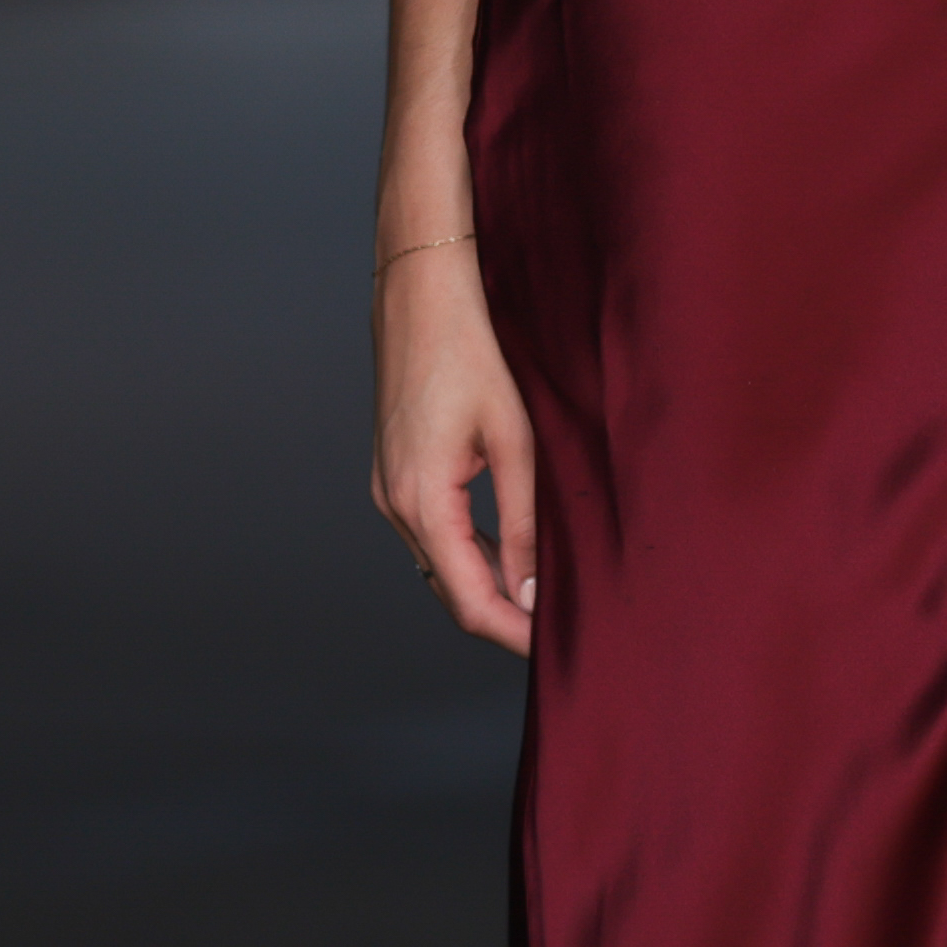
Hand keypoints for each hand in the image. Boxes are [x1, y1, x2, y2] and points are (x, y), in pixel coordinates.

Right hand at [374, 239, 543, 650]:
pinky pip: (432, 538)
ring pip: (440, 568)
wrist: (421, 297)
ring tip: (542, 600)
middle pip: (451, 592)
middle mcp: (395, 506)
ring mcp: (388, 492)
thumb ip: (524, 523)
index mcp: (422, 502)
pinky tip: (508, 558)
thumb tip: (531, 590)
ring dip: (487, 590)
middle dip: (503, 618)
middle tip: (558, 631)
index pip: (468, 599)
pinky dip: (469, 558)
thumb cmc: (471, 355)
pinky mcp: (393, 477)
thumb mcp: (514, 441)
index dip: (512, 632)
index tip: (553, 648)